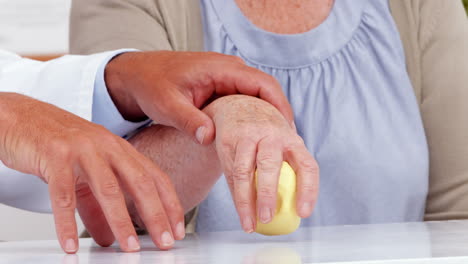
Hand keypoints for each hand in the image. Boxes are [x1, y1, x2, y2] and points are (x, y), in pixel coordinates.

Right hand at [0, 93, 183, 252]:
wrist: (22, 118)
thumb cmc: (59, 146)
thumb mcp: (85, 176)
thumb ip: (98, 207)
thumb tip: (109, 238)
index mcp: (120, 149)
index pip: (155, 176)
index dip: (170, 203)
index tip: (178, 229)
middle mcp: (107, 146)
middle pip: (140, 182)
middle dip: (156, 215)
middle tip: (165, 242)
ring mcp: (82, 149)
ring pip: (108, 188)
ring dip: (121, 221)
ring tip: (129, 248)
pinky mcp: (54, 155)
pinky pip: (64, 194)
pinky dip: (67, 222)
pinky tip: (71, 244)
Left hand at [104, 51, 293, 144]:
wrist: (139, 76)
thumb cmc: (152, 84)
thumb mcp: (167, 104)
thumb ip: (188, 120)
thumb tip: (209, 138)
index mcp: (222, 69)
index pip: (263, 84)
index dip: (280, 106)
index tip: (288, 130)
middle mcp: (230, 71)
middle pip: (267, 92)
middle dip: (278, 117)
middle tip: (288, 145)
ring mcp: (228, 80)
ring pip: (258, 99)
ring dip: (267, 120)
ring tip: (276, 146)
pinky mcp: (222, 90)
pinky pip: (245, 103)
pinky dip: (253, 120)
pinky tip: (255, 141)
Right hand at [204, 95, 318, 232]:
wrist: (239, 106)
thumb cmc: (267, 133)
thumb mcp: (283, 143)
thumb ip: (289, 167)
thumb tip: (295, 210)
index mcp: (292, 139)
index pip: (306, 165)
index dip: (308, 190)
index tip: (304, 213)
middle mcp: (271, 135)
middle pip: (269, 165)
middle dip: (267, 194)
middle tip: (267, 218)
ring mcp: (247, 136)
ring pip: (244, 172)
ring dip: (245, 201)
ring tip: (250, 224)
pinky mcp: (227, 140)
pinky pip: (230, 172)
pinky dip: (235, 195)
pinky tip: (240, 210)